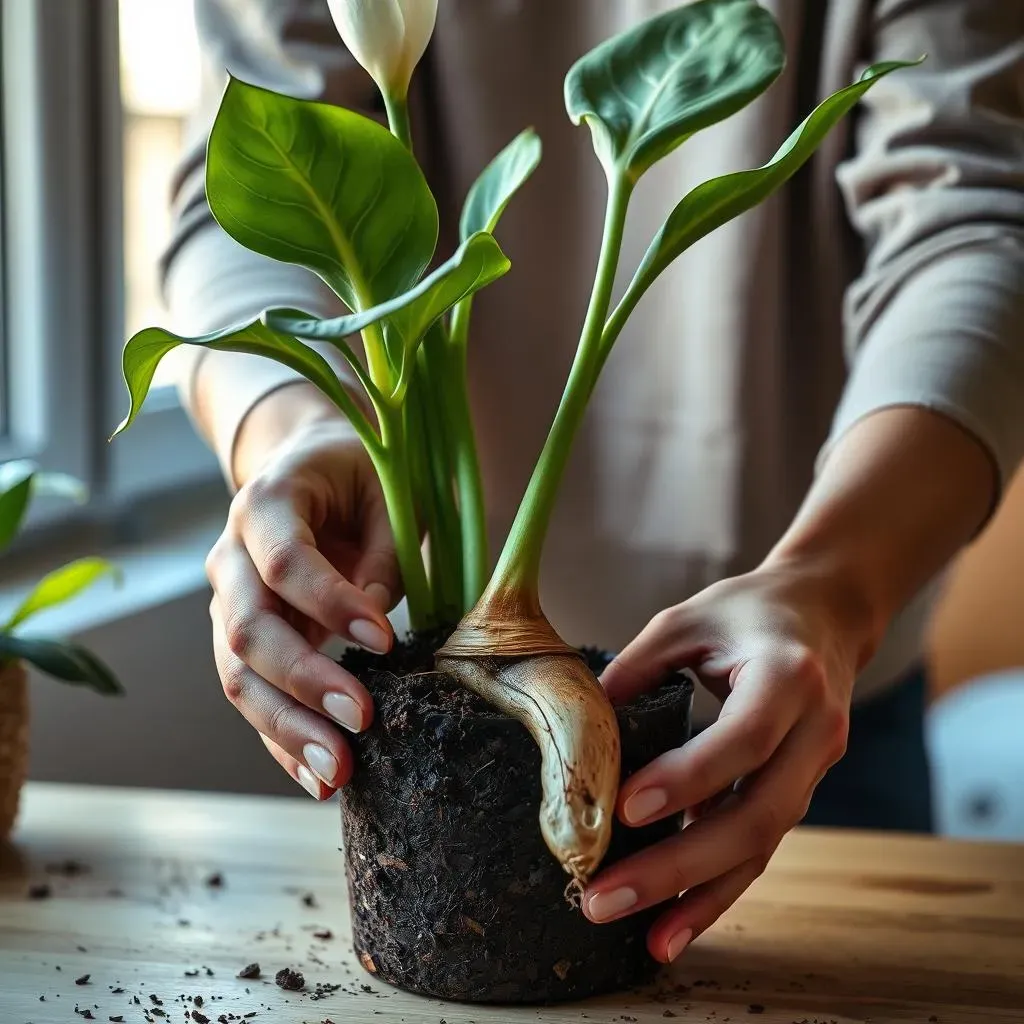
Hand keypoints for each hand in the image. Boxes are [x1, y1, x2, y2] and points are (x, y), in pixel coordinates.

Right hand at [205, 385, 399, 799]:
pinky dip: (281, 740)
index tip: (383, 640)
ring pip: (240, 675)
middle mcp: (232, 556)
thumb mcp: (386, 489)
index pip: (283, 561)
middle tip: (362, 718)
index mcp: (267, 503)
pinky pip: (253, 695)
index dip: (329, 602)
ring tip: (339, 772)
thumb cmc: (356, 473)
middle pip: (249, 629)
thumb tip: (375, 627)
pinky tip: (317, 778)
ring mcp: (229, 602)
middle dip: (305, 680)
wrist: (304, 467)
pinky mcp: (243, 640)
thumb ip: (386, 549)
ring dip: (287, 728)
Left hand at [584, 560, 874, 962]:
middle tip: (603, 897)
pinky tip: (674, 926)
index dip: (687, 778)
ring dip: (699, 896)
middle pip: (755, 815)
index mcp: (788, 677)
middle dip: (678, 866)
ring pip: (760, 847)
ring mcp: (814, 769)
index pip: (741, 739)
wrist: (826, 613)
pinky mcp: (798, 791)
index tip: (624, 808)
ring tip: (641, 938)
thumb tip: (576, 734)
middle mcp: (814, 732)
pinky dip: (717, 889)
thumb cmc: (746, 611)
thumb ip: (634, 670)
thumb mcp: (685, 622)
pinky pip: (758, 848)